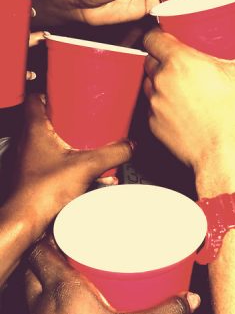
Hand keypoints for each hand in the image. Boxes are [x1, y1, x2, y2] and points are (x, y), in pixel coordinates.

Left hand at [7, 94, 132, 238]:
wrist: (25, 221)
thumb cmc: (40, 192)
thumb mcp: (87, 166)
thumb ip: (113, 154)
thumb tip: (130, 145)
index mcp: (35, 129)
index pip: (35, 98)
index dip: (51, 92)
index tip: (70, 93)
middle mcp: (28, 142)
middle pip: (46, 120)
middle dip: (68, 120)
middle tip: (85, 118)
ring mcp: (29, 160)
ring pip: (51, 143)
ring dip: (70, 143)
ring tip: (89, 145)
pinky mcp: (34, 177)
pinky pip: (54, 163)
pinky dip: (70, 164)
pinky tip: (89, 175)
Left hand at [25, 239, 198, 313]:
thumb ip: (170, 310)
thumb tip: (190, 299)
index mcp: (62, 292)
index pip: (42, 253)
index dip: (51, 238)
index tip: (71, 231)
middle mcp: (42, 309)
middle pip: (33, 272)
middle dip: (49, 259)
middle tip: (77, 255)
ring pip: (34, 299)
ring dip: (49, 288)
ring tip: (79, 285)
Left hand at [143, 25, 234, 178]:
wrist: (225, 158)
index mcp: (180, 62)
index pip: (153, 37)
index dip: (159, 34)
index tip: (170, 36)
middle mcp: (163, 82)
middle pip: (151, 60)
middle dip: (163, 58)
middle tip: (185, 61)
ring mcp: (156, 105)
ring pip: (150, 84)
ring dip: (162, 82)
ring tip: (184, 85)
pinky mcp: (155, 126)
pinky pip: (154, 108)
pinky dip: (164, 106)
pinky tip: (183, 109)